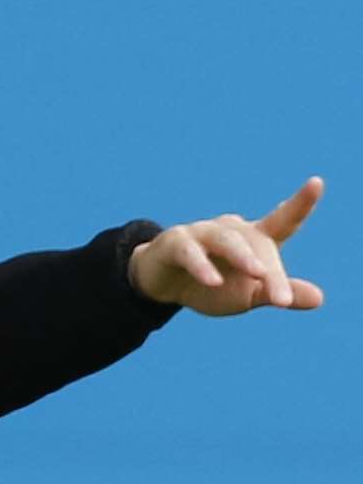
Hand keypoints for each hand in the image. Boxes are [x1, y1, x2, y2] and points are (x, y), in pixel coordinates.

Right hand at [127, 177, 323, 314]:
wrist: (164, 286)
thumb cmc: (213, 286)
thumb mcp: (249, 295)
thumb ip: (278, 292)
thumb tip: (319, 299)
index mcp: (255, 240)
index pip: (282, 220)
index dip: (300, 202)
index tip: (316, 183)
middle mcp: (231, 229)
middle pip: (257, 245)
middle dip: (271, 272)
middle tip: (283, 300)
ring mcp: (202, 232)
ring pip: (227, 241)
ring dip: (244, 257)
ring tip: (258, 274)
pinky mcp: (175, 243)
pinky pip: (191, 253)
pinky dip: (202, 267)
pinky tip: (213, 282)